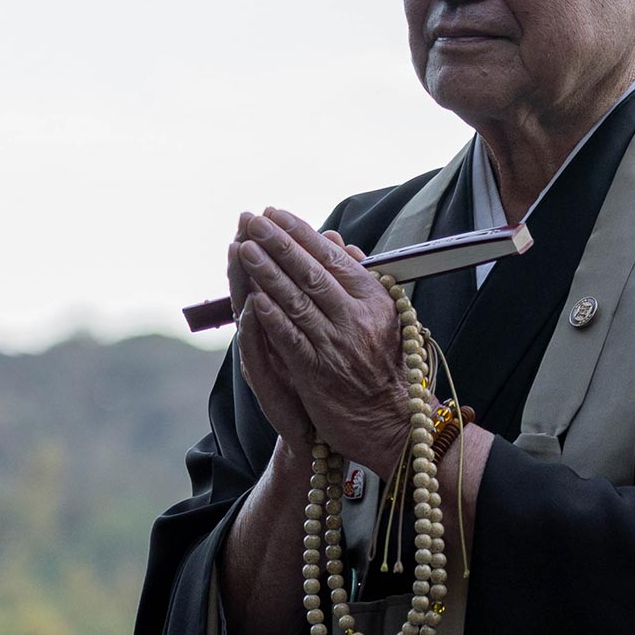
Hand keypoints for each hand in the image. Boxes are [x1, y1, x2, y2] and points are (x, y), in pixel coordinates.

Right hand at [229, 211, 310, 447]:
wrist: (322, 432)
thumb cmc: (325, 376)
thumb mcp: (327, 325)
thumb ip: (327, 284)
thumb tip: (337, 239)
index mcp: (284, 317)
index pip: (272, 272)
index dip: (269, 243)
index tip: (266, 212)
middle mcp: (269, 335)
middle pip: (255, 284)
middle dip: (253, 252)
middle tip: (246, 223)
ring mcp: (266, 358)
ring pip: (252, 313)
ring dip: (248, 282)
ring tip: (244, 252)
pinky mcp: (270, 384)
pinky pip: (261, 352)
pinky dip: (258, 329)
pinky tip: (255, 307)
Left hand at [233, 207, 409, 479]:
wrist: (391, 422)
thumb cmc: (386, 365)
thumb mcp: (383, 315)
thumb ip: (359, 277)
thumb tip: (337, 241)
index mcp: (373, 298)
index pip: (331, 256)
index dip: (300, 232)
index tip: (275, 213)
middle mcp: (356, 317)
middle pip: (309, 271)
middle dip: (277, 242)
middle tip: (251, 219)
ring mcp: (336, 344)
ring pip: (295, 300)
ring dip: (266, 271)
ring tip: (243, 247)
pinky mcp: (317, 372)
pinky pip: (290, 337)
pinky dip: (271, 315)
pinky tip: (252, 296)